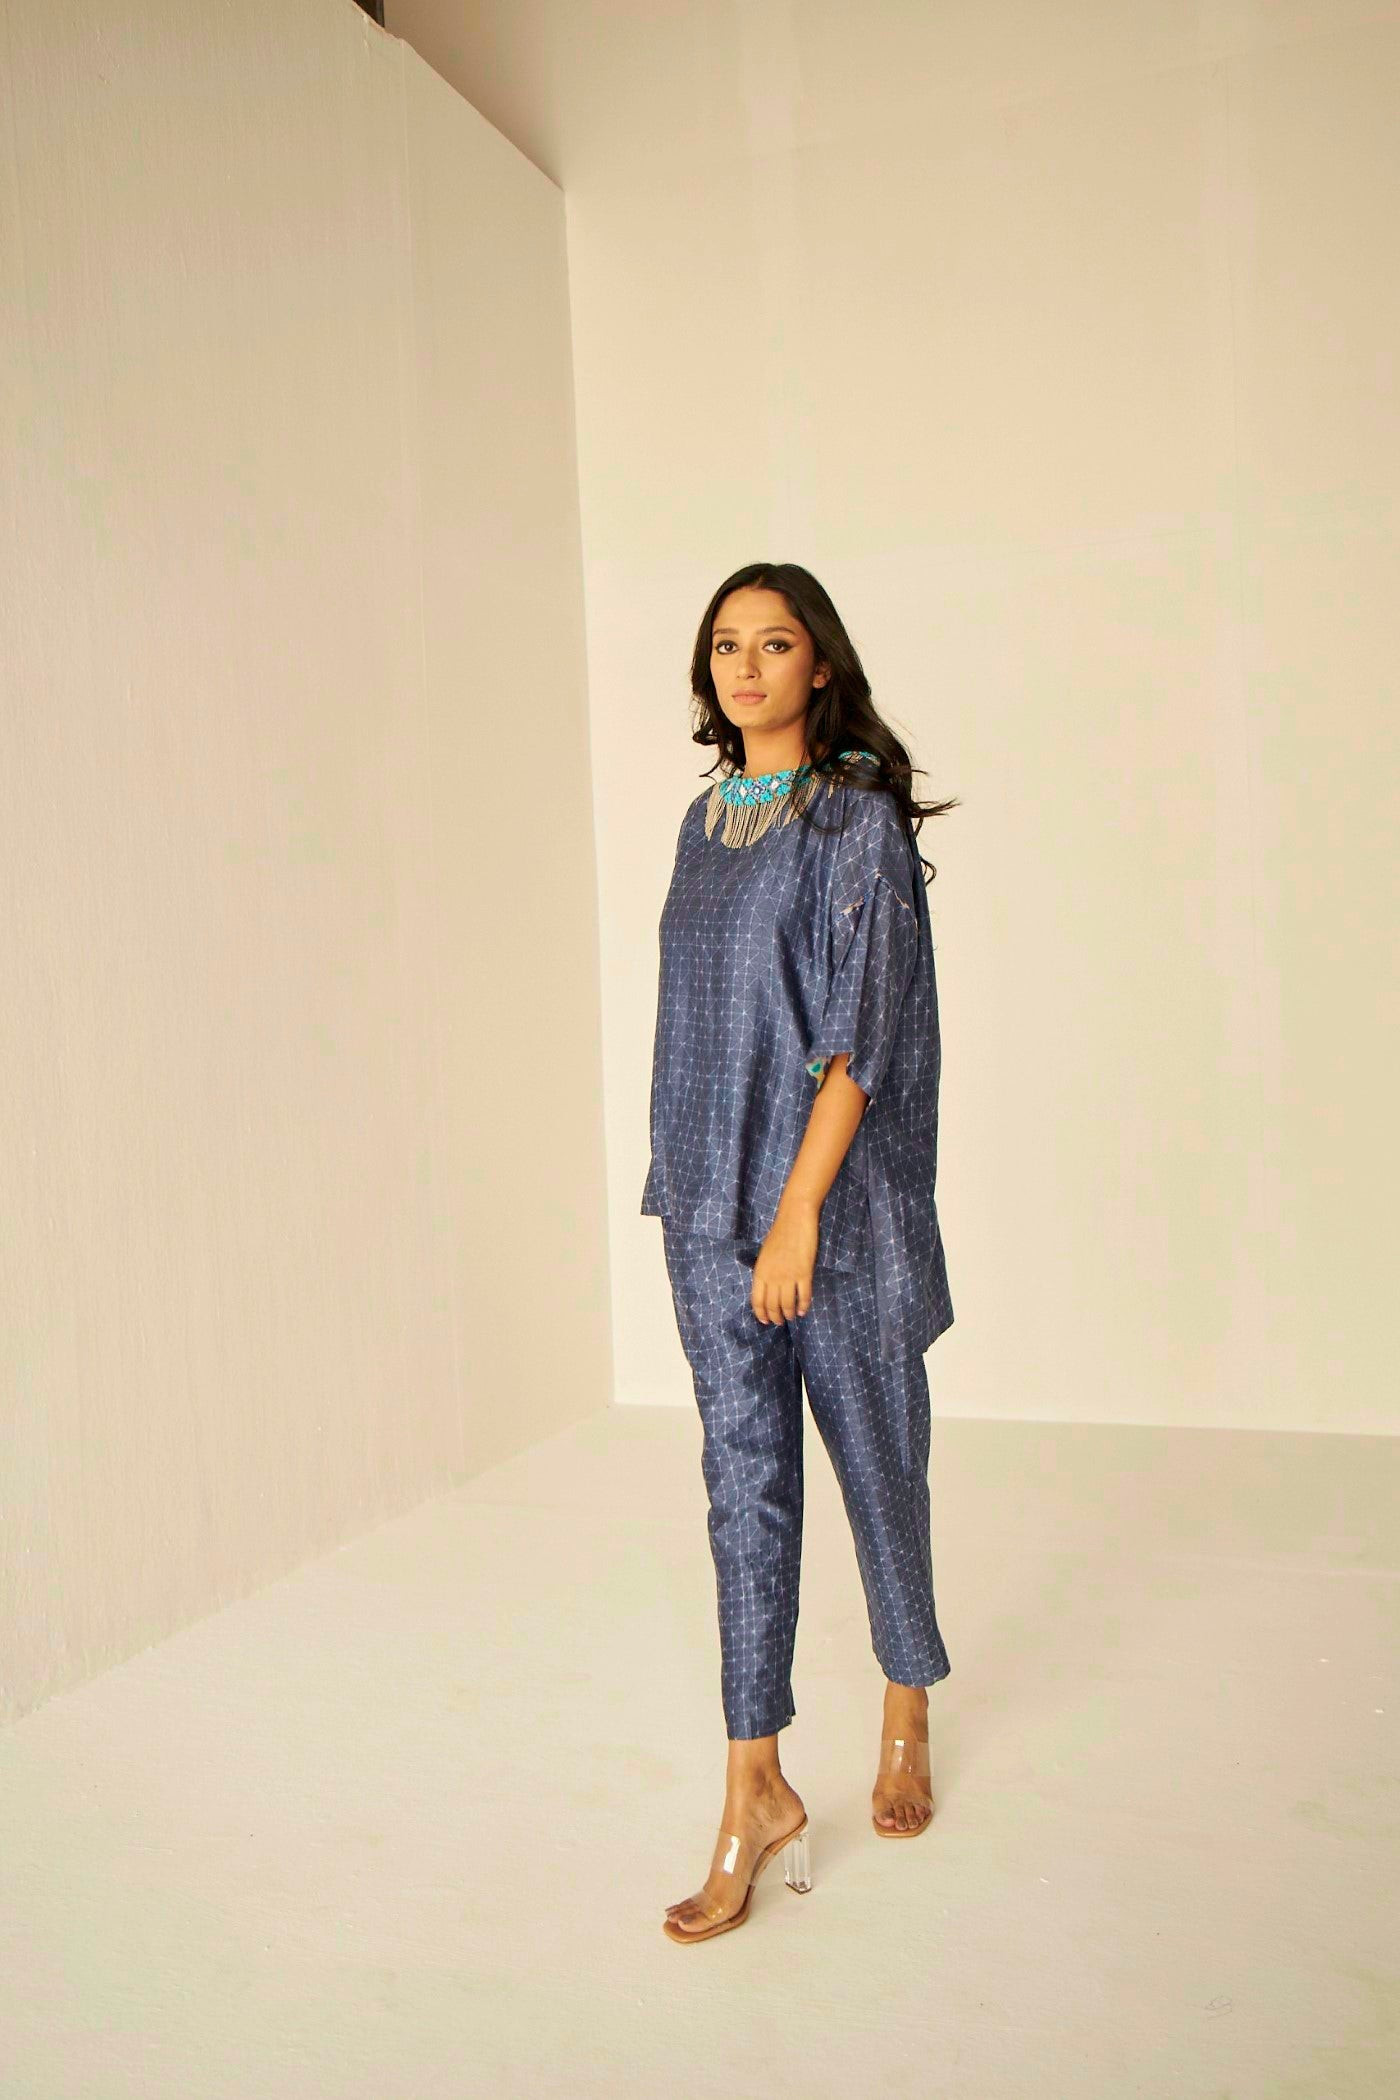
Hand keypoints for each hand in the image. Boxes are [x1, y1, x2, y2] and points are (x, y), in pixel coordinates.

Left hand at [751, 1202, 819, 1325]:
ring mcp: (789, 1276)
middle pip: (772, 1306)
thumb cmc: (779, 1234)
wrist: (795, 1219)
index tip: (765, 1321)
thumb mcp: (765, 1255)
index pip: (757, 1301)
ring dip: (789, 1315)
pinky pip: (804, 1296)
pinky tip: (803, 1311)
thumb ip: (764, 1272)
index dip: (761, 1314)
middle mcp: (772, 1277)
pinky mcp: (805, 1273)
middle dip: (775, 1317)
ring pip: (787, 1305)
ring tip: (791, 1317)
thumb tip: (767, 1290)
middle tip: (779, 1321)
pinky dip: (804, 1306)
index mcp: (760, 1272)